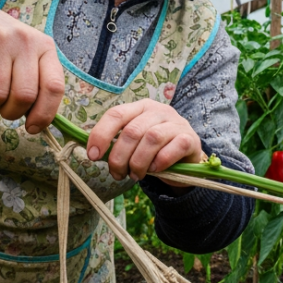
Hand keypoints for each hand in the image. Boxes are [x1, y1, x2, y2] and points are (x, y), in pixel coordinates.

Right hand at [0, 0, 64, 133]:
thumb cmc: (2, 44)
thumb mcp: (27, 56)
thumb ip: (36, 83)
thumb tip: (38, 123)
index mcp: (45, 47)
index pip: (54, 87)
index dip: (45, 114)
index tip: (32, 127)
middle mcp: (25, 41)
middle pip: (24, 96)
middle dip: (11, 112)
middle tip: (3, 107)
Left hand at [86, 99, 203, 185]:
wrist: (185, 160)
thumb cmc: (154, 151)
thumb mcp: (134, 143)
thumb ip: (117, 143)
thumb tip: (93, 153)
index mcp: (140, 108)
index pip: (116, 114)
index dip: (101, 135)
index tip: (93, 156)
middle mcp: (158, 111)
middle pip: (132, 131)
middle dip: (119, 157)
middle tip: (117, 174)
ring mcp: (176, 123)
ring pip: (151, 139)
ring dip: (138, 162)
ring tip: (135, 175)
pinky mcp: (190, 139)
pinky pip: (172, 149)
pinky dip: (159, 162)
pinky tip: (154, 170)